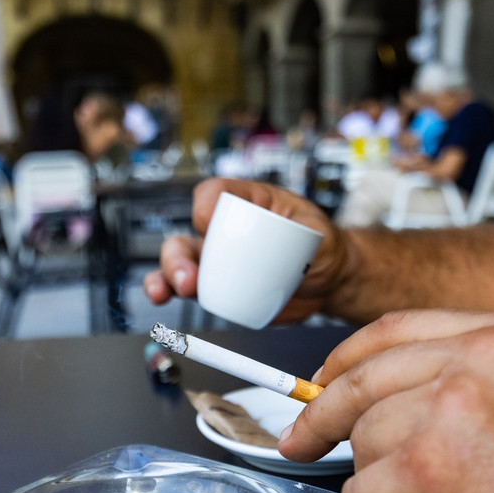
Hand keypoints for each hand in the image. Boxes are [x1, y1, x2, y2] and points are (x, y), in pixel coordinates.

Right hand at [143, 179, 349, 323]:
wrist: (328, 279)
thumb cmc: (321, 244)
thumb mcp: (316, 229)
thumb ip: (297, 230)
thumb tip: (270, 238)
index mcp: (245, 203)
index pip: (214, 193)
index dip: (205, 205)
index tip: (208, 222)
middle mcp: (223, 230)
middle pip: (187, 234)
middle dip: (178, 256)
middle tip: (189, 278)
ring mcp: (216, 261)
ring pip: (179, 264)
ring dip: (167, 276)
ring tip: (169, 290)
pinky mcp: (217, 288)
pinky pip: (187, 290)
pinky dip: (170, 293)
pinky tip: (164, 299)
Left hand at [278, 309, 493, 492]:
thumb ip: (482, 383)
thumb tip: (397, 398)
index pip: (395, 332)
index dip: (346, 360)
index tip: (319, 382)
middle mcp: (476, 367)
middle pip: (361, 386)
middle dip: (322, 420)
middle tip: (301, 443)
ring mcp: (444, 423)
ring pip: (361, 450)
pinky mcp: (422, 485)